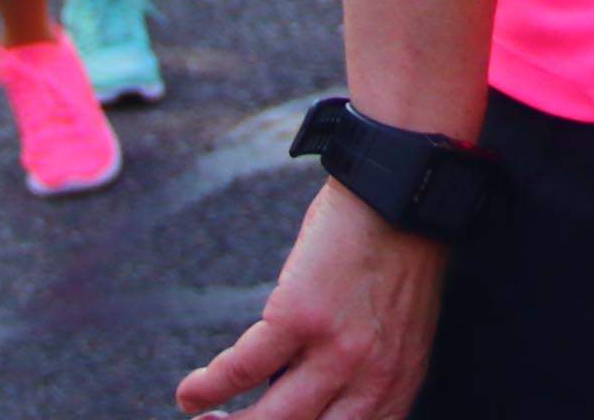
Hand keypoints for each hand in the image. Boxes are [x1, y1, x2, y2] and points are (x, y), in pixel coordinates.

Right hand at [176, 182, 445, 419]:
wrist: (402, 194)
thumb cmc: (399, 260)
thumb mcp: (399, 337)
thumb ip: (366, 376)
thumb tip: (317, 401)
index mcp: (396, 388)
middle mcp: (371, 381)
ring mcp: (336, 352)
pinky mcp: (301, 317)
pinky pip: (241, 370)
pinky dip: (208, 387)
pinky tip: (191, 392)